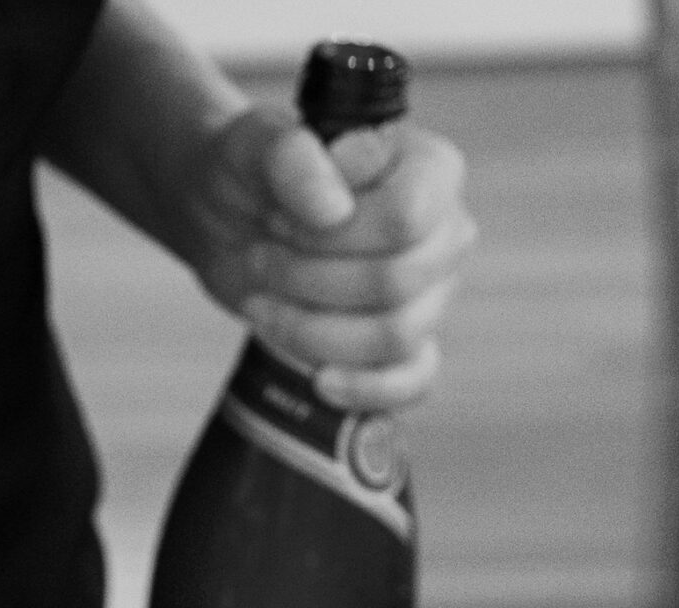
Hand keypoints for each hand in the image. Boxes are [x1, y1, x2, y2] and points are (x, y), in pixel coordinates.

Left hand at [179, 107, 472, 411]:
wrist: (233, 221)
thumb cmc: (256, 175)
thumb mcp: (257, 146)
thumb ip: (293, 158)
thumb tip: (332, 210)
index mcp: (431, 170)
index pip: (406, 217)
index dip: (333, 233)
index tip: (280, 221)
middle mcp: (445, 234)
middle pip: (397, 282)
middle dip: (310, 280)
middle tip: (261, 258)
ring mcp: (432, 295)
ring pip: (394, 335)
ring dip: (313, 329)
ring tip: (262, 302)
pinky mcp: (406, 347)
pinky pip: (413, 382)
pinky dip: (365, 389)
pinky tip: (318, 381)